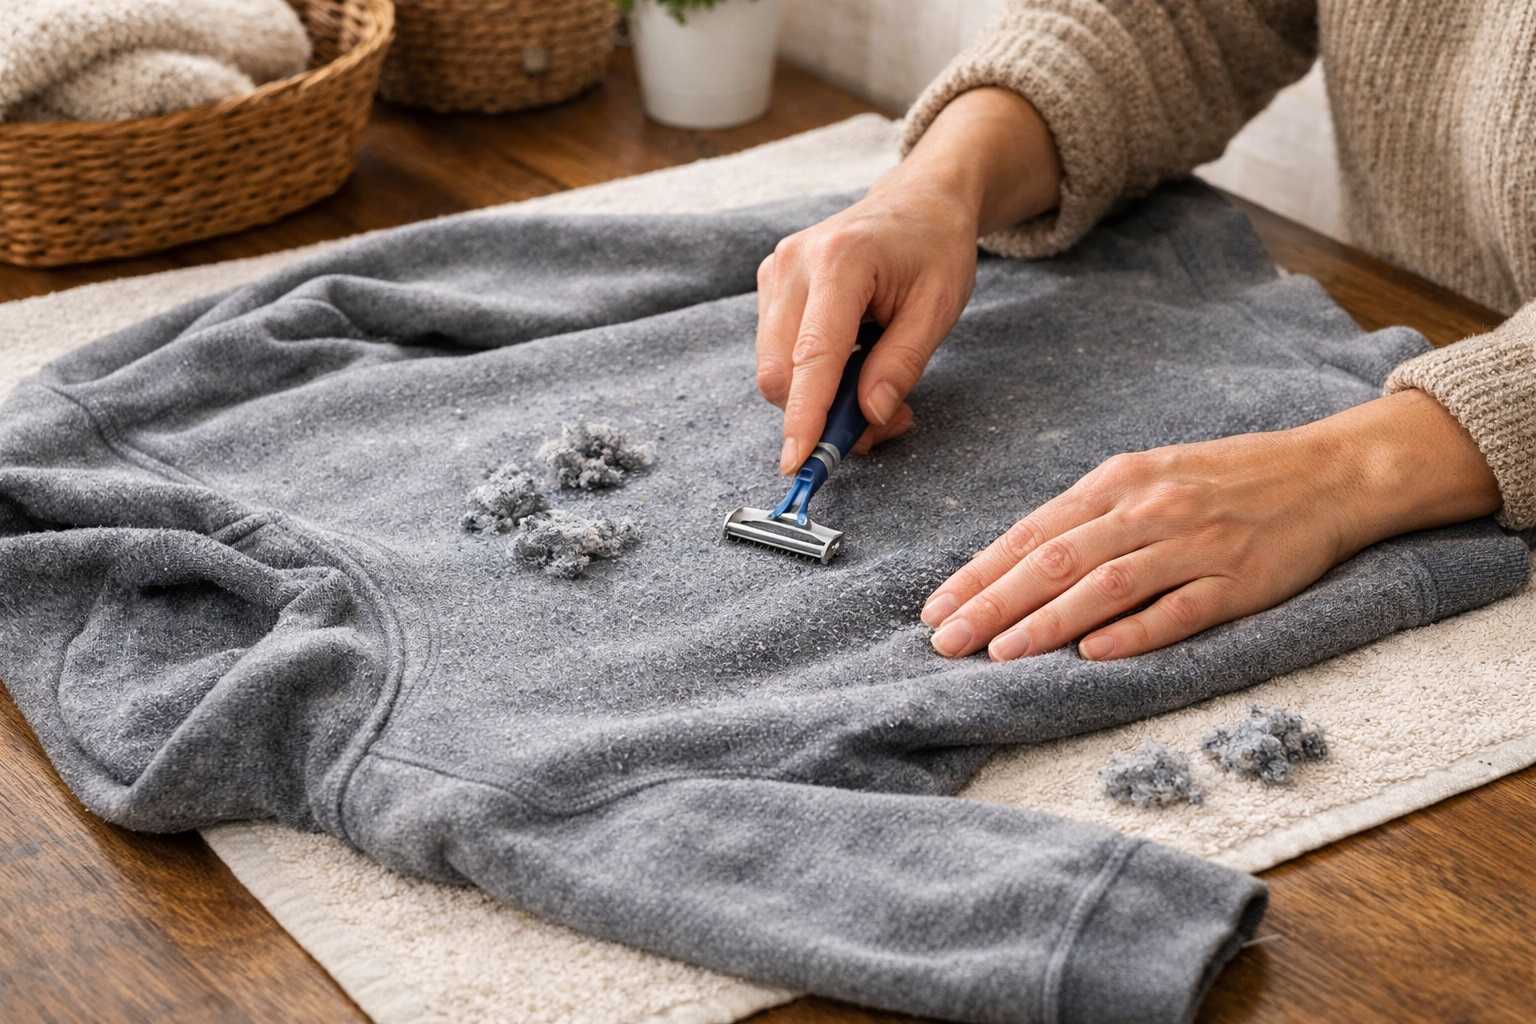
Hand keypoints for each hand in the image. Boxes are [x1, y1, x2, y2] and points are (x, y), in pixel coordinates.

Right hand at [755, 181, 976, 467]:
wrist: (918, 200)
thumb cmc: (935, 248)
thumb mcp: (939, 307)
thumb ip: (901, 364)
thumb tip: (868, 416)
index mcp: (841, 261)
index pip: (813, 355)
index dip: (804, 415)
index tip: (797, 461)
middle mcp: (794, 264)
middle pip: (779, 372)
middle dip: (819, 415)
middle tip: (881, 423)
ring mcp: (775, 272)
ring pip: (775, 369)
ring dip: (819, 398)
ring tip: (874, 384)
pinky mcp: (770, 285)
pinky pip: (778, 353)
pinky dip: (812, 376)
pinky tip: (853, 360)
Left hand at [922, 389, 1501, 660]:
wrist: (1327, 473)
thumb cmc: (1224, 479)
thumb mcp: (1148, 477)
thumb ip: (1089, 517)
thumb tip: (1019, 563)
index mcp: (1119, 480)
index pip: (1033, 532)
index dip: (980, 573)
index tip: (936, 609)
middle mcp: (1149, 508)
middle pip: (1056, 559)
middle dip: (994, 603)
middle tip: (947, 641)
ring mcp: (1195, 544)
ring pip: (1106, 584)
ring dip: (1048, 621)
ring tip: (1001, 653)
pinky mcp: (1240, 580)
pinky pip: (1179, 608)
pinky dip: (1134, 631)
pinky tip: (1093, 654)